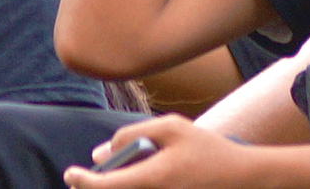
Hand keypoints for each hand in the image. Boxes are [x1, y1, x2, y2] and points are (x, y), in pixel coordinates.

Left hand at [63, 114, 252, 188]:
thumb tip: (102, 153)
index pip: (104, 187)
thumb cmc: (205, 148)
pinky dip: (130, 186)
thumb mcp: (172, 127)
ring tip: (122, 171)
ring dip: (115, 185)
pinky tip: (139, 176)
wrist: (239, 177)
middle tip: (91, 173)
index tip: (70, 173)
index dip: (82, 181)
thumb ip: (133, 134)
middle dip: (96, 184)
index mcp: (153, 178)